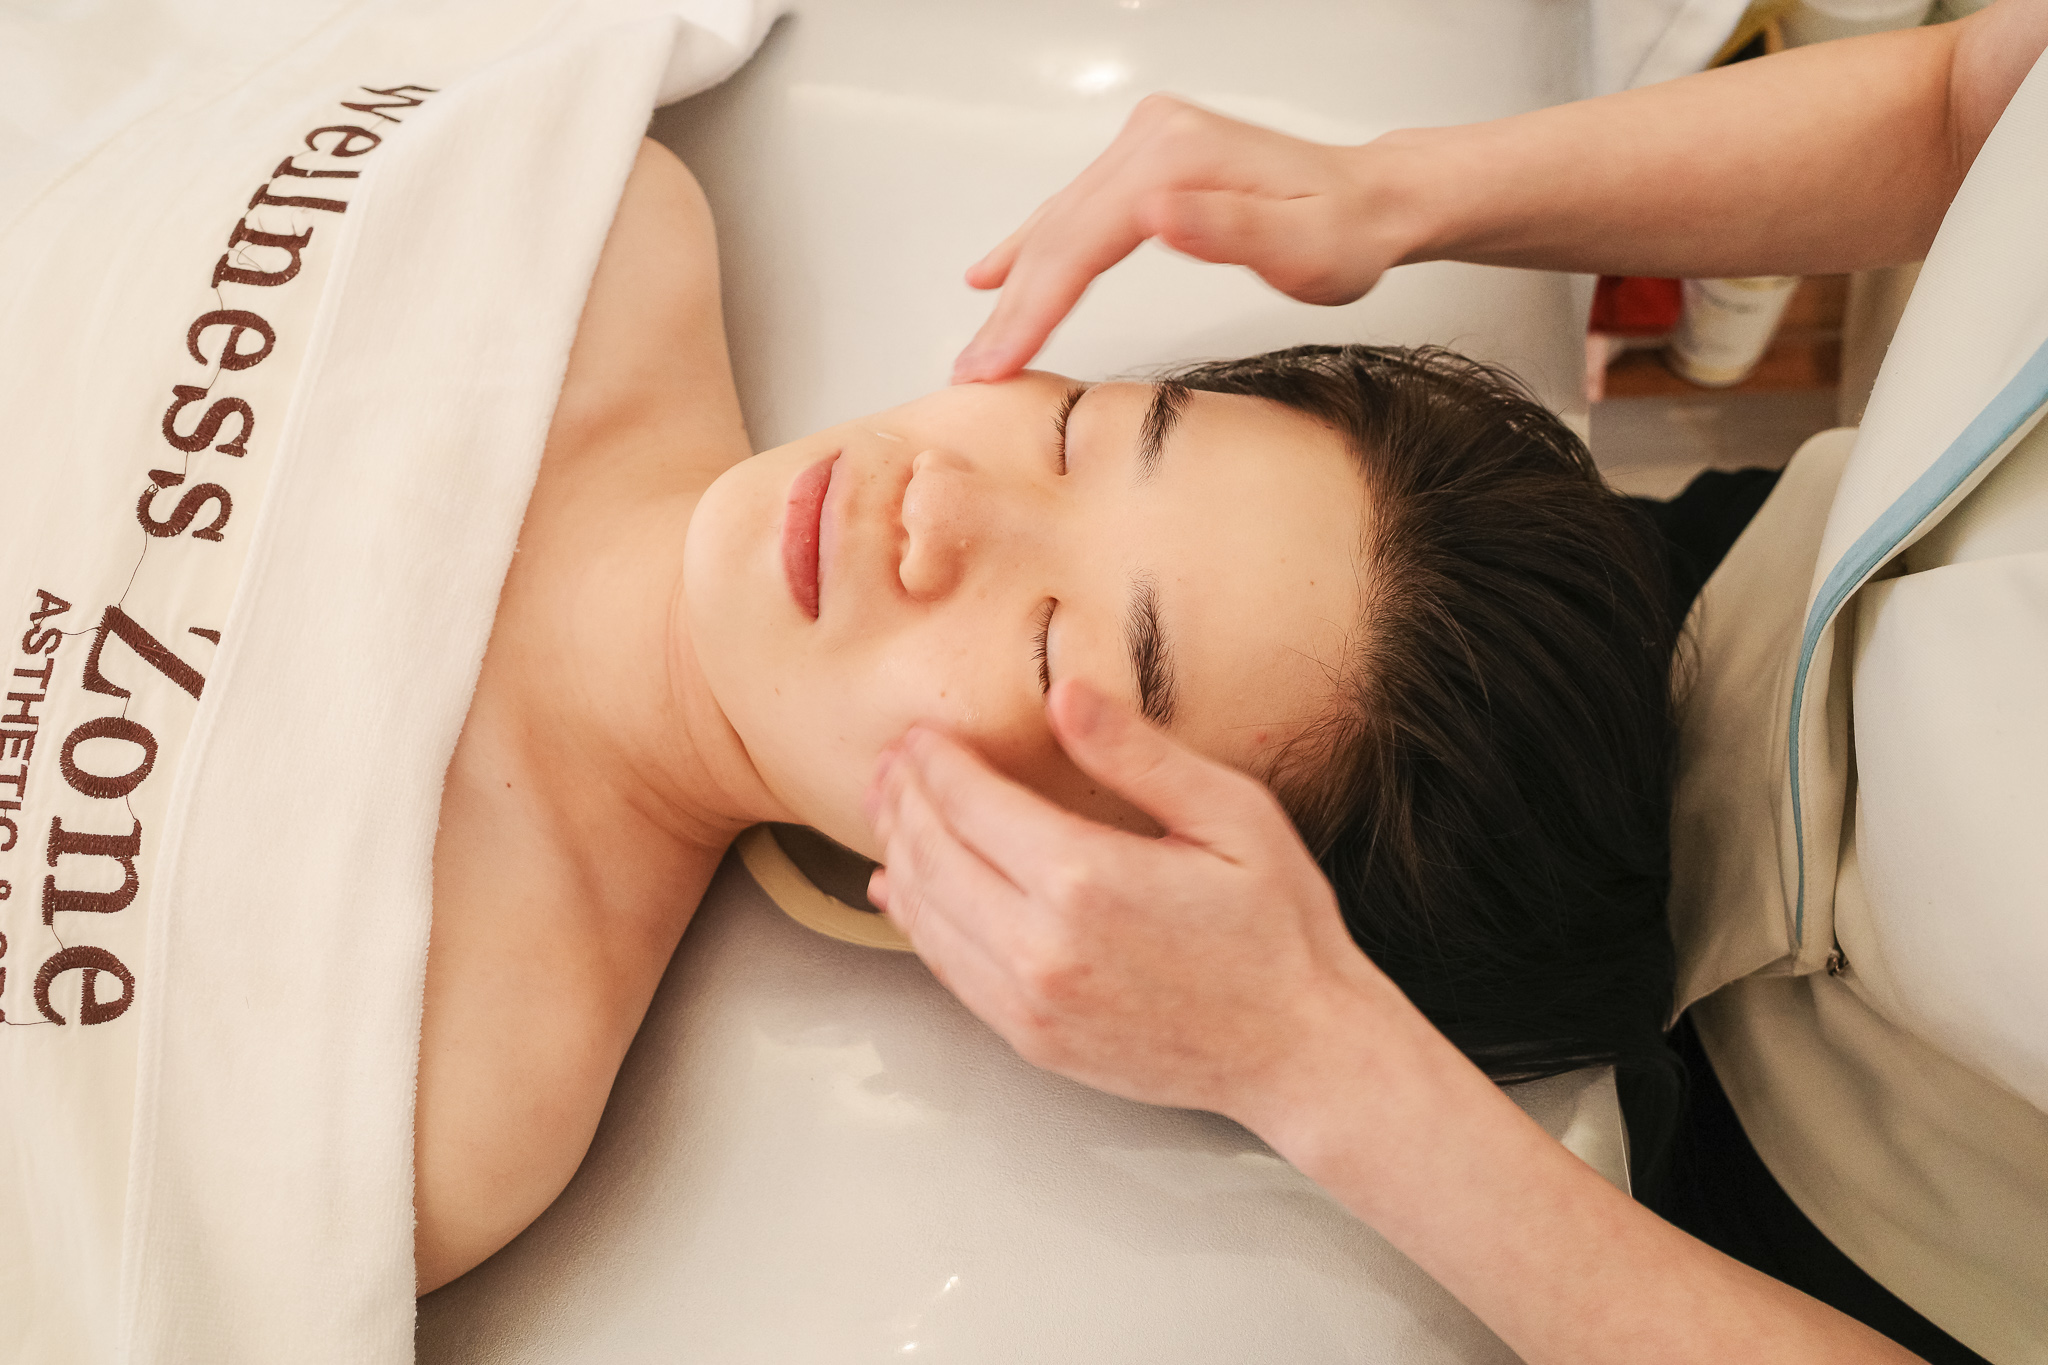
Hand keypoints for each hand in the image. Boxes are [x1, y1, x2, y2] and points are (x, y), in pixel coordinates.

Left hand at [862, 677, 1398, 1125]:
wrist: (1299, 1051)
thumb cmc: (1278, 929)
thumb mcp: (1230, 815)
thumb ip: (1136, 754)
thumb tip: (1064, 693)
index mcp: (1085, 879)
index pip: (971, 801)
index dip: (935, 760)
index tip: (922, 733)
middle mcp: (1041, 946)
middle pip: (933, 854)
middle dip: (904, 798)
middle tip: (893, 760)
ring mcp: (1030, 1001)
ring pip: (926, 914)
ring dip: (899, 853)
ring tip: (891, 808)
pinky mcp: (1031, 1038)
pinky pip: (947, 970)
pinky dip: (913, 922)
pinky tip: (902, 890)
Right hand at [952, 95, 1420, 383]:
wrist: (1375, 200)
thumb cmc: (1347, 234)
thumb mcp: (1305, 250)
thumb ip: (1230, 232)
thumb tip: (1156, 214)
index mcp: (1178, 160)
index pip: (1082, 242)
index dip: (1034, 308)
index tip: (998, 363)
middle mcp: (1155, 139)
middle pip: (1060, 233)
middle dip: (1012, 309)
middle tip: (973, 372)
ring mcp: (1149, 144)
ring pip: (1059, 222)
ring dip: (1015, 285)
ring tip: (978, 346)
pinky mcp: (1151, 157)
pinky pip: (1074, 209)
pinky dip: (1033, 247)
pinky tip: (994, 270)